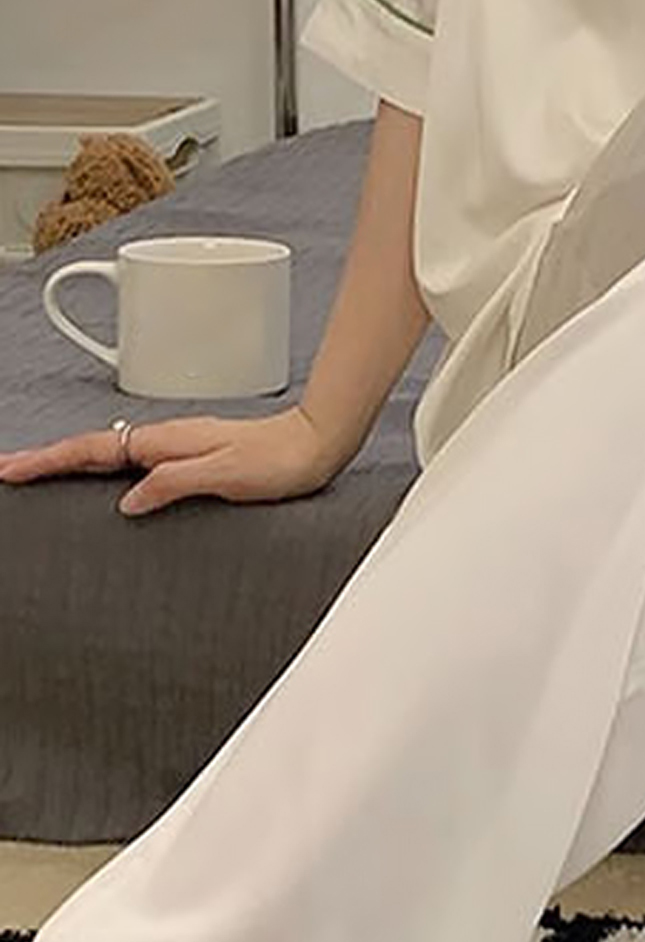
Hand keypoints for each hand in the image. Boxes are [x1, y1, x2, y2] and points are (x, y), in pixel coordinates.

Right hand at [0, 406, 343, 516]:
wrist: (318, 445)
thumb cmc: (281, 461)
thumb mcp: (226, 474)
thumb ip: (175, 482)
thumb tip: (129, 500)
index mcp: (169, 442)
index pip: (95, 450)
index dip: (50, 460)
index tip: (12, 470)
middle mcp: (170, 441)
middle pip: (94, 449)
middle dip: (47, 458)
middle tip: (8, 471)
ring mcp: (180, 447)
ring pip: (112, 453)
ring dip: (72, 461)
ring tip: (38, 473)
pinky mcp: (194, 458)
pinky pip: (135, 462)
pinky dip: (105, 466)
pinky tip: (103, 479)